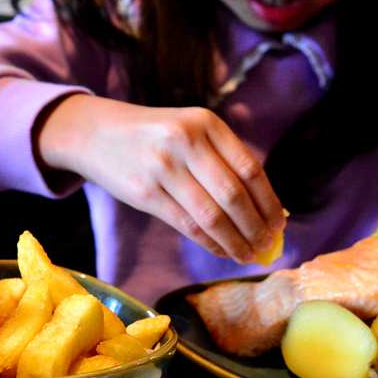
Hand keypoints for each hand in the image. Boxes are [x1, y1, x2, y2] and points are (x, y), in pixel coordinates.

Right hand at [36, 94, 285, 262]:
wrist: (97, 133)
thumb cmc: (155, 136)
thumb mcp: (190, 130)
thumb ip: (223, 161)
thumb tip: (267, 210)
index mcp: (205, 122)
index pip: (249, 169)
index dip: (269, 202)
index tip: (279, 224)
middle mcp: (185, 141)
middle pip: (233, 195)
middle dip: (255, 226)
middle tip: (267, 245)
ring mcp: (162, 167)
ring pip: (212, 215)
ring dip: (235, 241)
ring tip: (248, 255)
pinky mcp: (144, 193)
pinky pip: (187, 225)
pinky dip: (210, 243)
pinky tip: (221, 251)